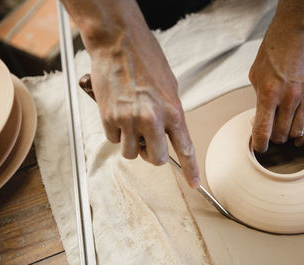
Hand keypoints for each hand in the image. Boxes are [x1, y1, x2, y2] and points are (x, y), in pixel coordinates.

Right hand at [75, 1, 199, 187]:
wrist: (118, 42)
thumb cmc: (146, 59)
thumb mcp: (169, 87)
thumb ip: (170, 113)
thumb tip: (168, 133)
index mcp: (173, 111)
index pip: (185, 148)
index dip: (191, 170)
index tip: (194, 183)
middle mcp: (153, 119)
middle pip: (157, 159)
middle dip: (153, 154)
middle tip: (149, 141)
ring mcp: (129, 120)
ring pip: (131, 153)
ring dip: (132, 143)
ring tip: (131, 122)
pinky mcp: (109, 118)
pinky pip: (113, 140)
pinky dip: (116, 132)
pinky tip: (117, 112)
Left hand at [248, 0, 303, 152]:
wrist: (299, 33)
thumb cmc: (275, 50)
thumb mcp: (256, 74)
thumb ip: (257, 98)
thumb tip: (258, 118)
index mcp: (269, 93)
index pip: (263, 130)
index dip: (259, 144)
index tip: (258, 147)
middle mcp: (288, 99)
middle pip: (280, 135)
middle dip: (272, 140)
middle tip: (267, 136)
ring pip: (296, 132)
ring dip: (287, 137)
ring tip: (281, 133)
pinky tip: (300, 139)